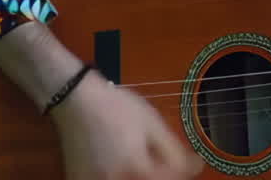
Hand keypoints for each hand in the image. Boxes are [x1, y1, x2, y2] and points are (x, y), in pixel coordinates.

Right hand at [49, 69, 205, 179]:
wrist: (76, 99)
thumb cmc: (116, 107)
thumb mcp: (152, 123)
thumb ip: (174, 151)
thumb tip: (194, 168)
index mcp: (136, 169)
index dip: (183, 172)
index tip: (191, 162)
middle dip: (158, 174)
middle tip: (157, 161)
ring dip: (137, 175)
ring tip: (135, 158)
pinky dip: (116, 177)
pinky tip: (117, 164)